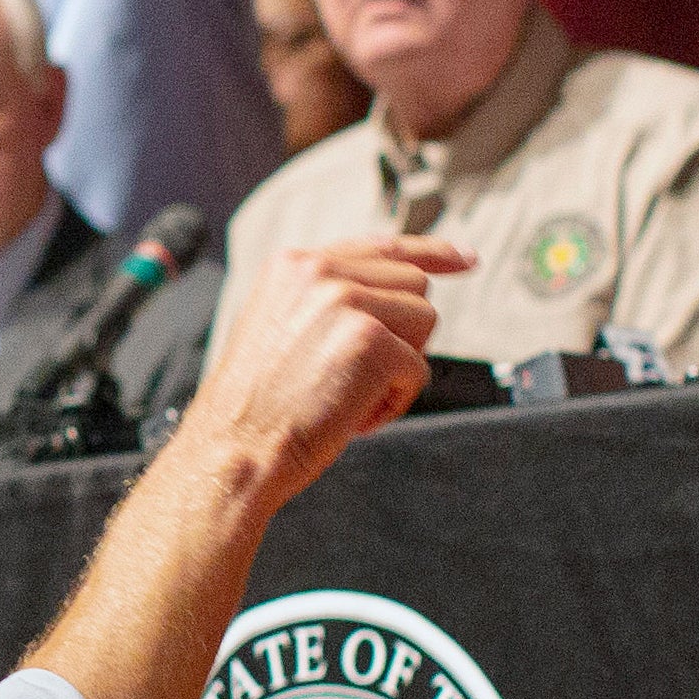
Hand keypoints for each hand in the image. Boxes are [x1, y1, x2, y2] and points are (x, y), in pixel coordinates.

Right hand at [184, 241, 460, 505]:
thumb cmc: (256, 409)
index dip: (432, 252)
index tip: (466, 258)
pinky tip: (354, 418)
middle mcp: (319, 270)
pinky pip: (420, 369)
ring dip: (401, 367)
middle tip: (358, 379)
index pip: (380, 247)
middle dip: (404, 335)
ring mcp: (346, 301)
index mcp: (294, 264)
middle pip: (413, 284)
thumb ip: (328, 301)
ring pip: (425, 320)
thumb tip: (399, 299)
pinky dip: (395, 403)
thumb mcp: (280, 329)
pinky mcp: (371, 340)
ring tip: (351, 397)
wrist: (232, 451)